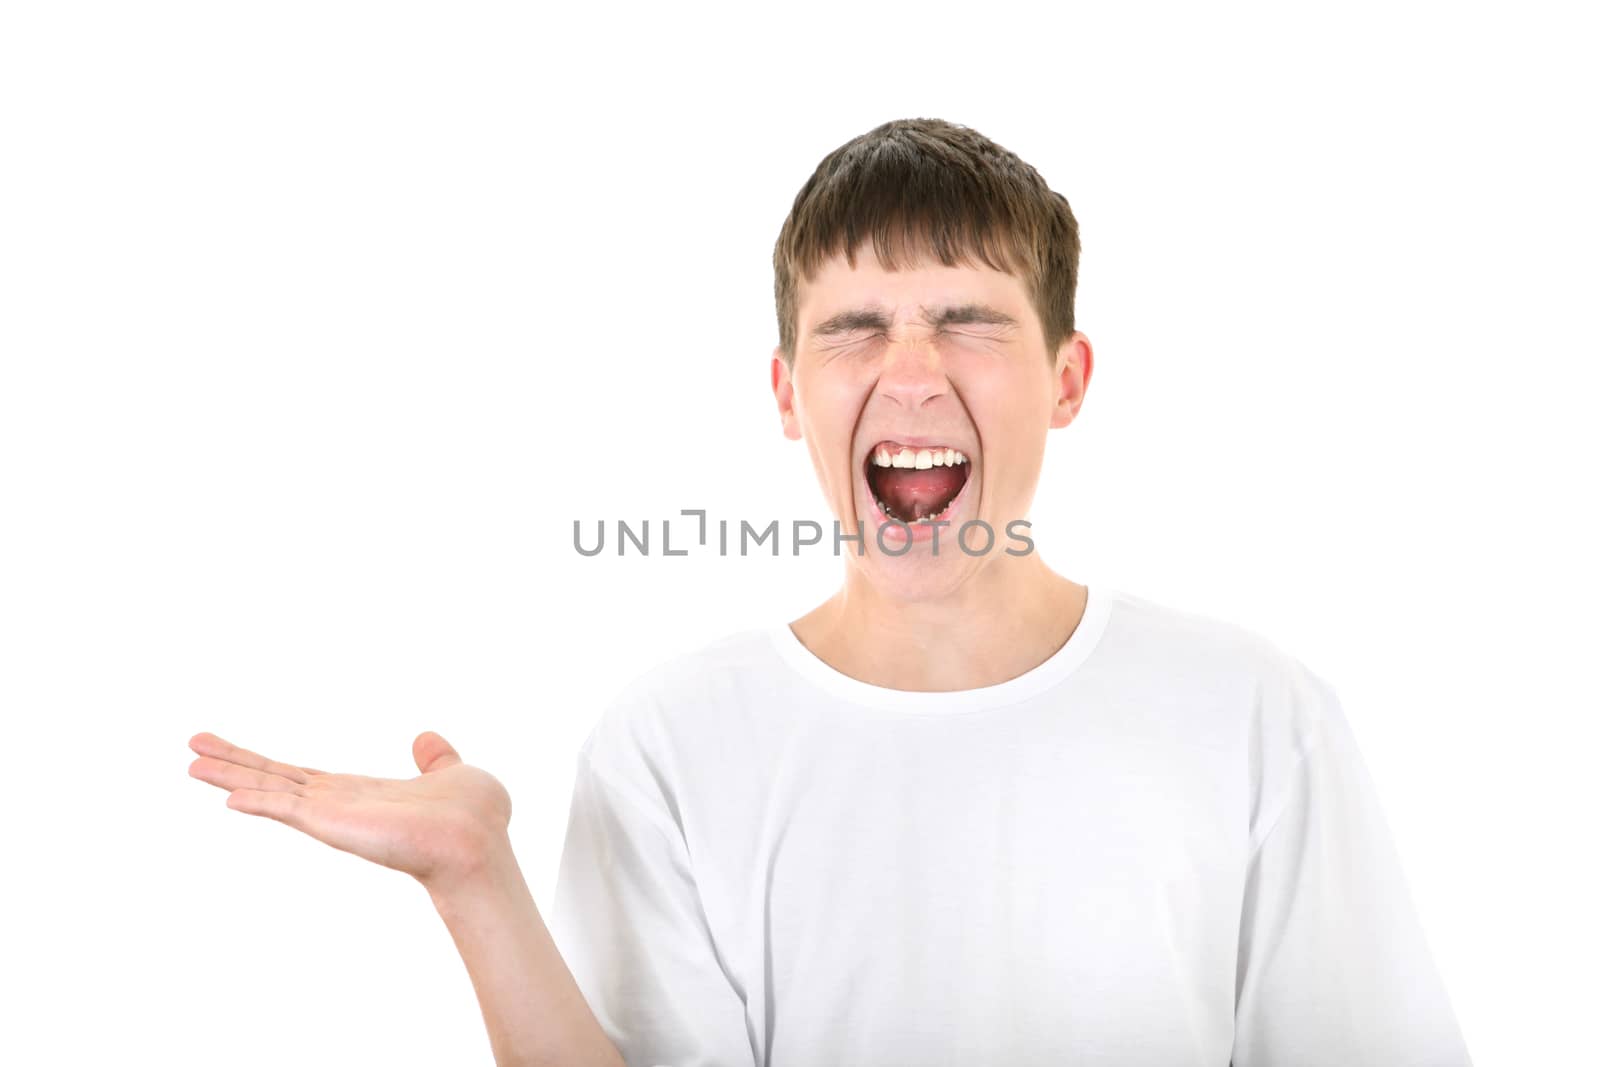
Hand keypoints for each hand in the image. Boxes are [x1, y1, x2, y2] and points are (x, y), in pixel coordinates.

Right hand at [187, 730, 513, 892]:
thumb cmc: (474, 819)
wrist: (479, 844)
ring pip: (270, 789)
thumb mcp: (454, 773)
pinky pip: (287, 807)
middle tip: (192, 745)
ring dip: (230, 775)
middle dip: (233, 762)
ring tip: (189, 762)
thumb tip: (425, 739)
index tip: (233, 750)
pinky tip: (226, 796)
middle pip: (274, 777)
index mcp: (359, 794)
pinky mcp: (334, 822)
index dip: (267, 763)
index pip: (301, 775)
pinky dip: (258, 800)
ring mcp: (333, 814)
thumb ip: (435, 759)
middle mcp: (338, 804)